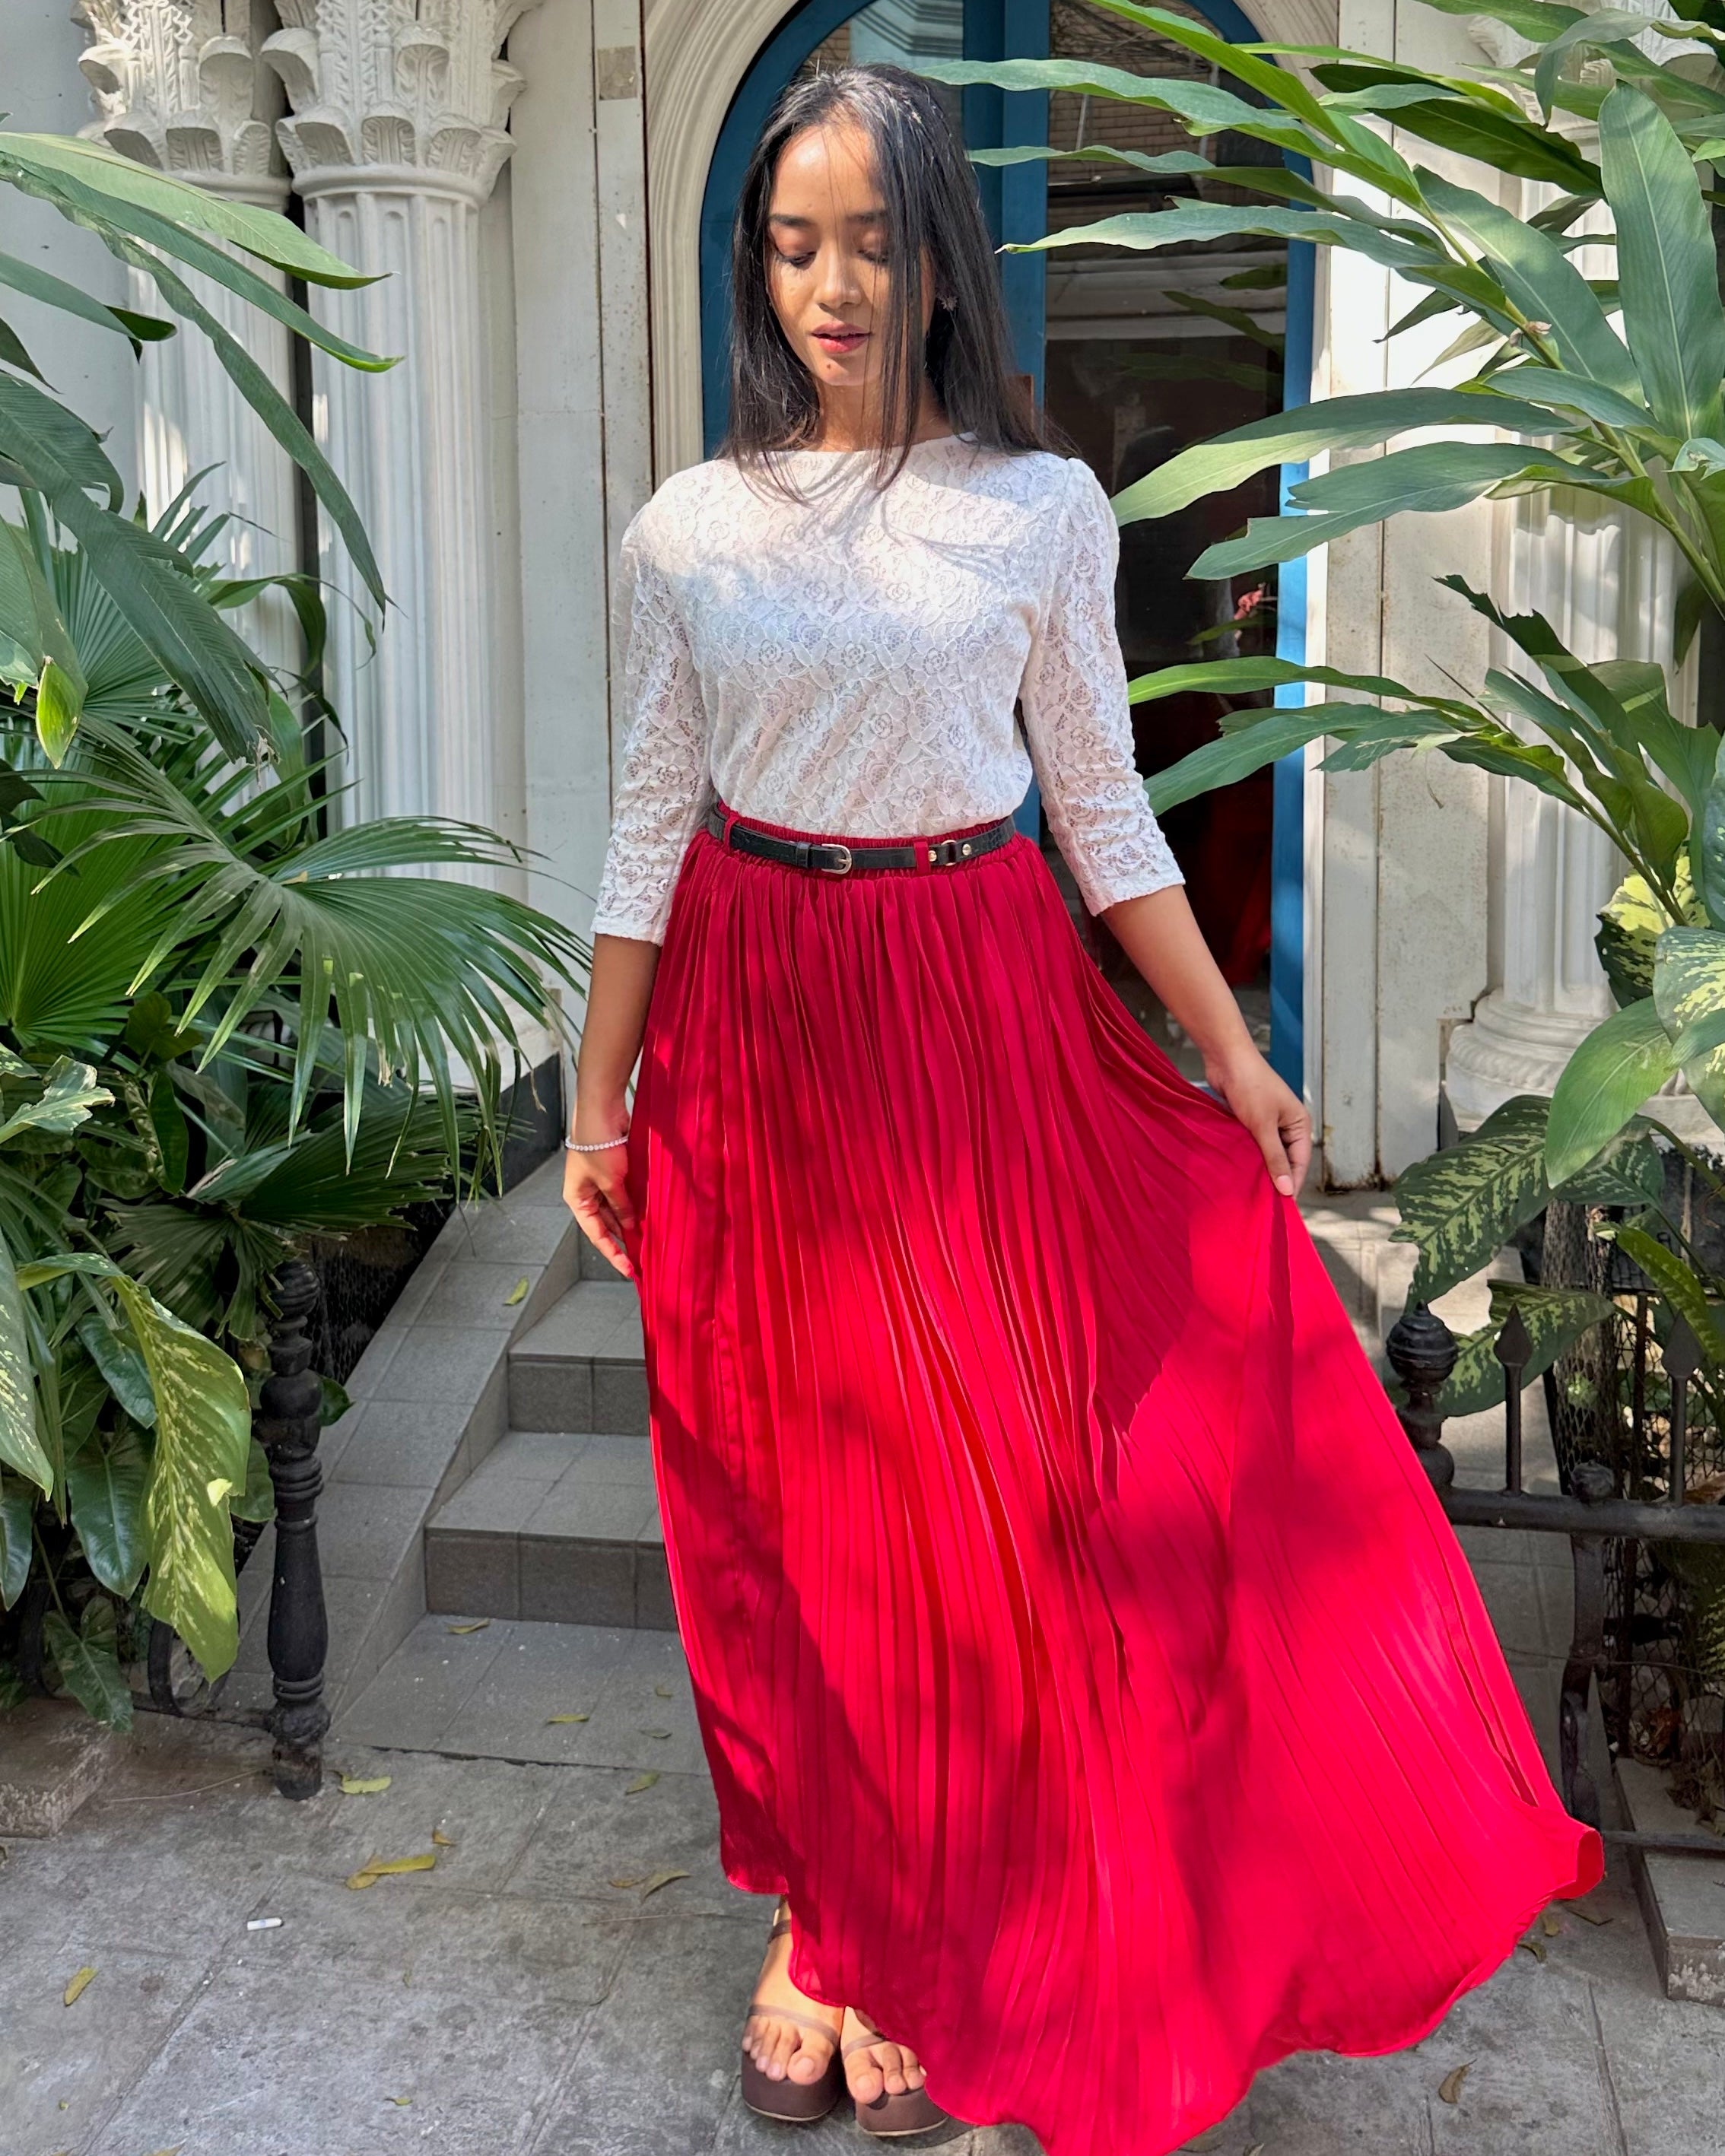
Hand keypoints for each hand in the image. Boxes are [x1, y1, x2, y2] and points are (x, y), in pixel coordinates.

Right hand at [561, 1104, 638, 1279]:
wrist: (602, 1110)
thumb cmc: (598, 1146)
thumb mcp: (611, 1182)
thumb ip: (622, 1206)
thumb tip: (631, 1226)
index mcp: (576, 1199)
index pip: (595, 1234)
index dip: (612, 1253)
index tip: (629, 1270)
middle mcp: (586, 1192)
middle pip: (605, 1223)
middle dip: (623, 1239)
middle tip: (643, 1257)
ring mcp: (600, 1180)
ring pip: (616, 1209)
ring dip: (631, 1221)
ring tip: (649, 1238)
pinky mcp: (613, 1169)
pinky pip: (624, 1193)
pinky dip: (635, 1203)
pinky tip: (648, 1213)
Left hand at [1205, 1048, 1311, 1198]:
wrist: (1227, 1059)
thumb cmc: (1250, 1086)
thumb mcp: (1264, 1126)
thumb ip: (1274, 1158)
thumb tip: (1287, 1189)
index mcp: (1300, 1124)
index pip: (1300, 1162)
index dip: (1292, 1184)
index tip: (1282, 1207)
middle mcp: (1287, 1125)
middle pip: (1285, 1160)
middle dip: (1275, 1178)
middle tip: (1264, 1204)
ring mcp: (1268, 1123)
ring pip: (1267, 1154)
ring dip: (1260, 1169)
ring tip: (1250, 1192)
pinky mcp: (1250, 1122)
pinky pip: (1253, 1145)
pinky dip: (1248, 1157)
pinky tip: (1239, 1172)